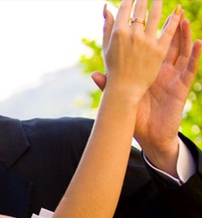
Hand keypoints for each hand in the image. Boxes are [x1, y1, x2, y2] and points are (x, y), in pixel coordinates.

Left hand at [93, 1, 196, 174]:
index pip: (149, 48)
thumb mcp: (122, 99)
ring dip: (184, 36)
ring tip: (184, 19)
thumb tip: (94, 74)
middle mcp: (162, 72)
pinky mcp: (182, 87)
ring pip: (182, 52)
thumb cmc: (136, 117)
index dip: (151, 33)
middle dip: (171, 27)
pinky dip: (195, 55)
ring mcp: (173, 78)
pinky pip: (190, 68)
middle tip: (173, 8)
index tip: (148, 16)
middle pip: (169, 45)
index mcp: (147, 72)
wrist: (149, 137)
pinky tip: (198, 42)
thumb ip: (110, 85)